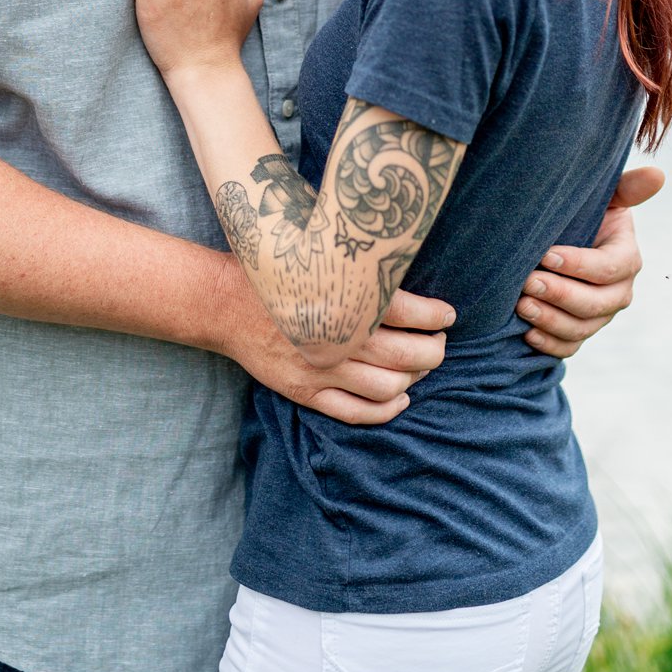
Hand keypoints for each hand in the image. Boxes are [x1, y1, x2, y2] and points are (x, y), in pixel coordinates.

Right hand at [241, 286, 455, 423]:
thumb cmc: (275, 275)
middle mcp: (335, 338)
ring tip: (420, 366)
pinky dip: (387, 409)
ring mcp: (320, 369)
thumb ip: (357, 271)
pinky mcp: (305, 391)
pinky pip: (357, 412)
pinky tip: (400, 397)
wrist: (224, 302)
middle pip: (406, 355)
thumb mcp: (315, 258)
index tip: (446, 315)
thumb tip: (405, 272)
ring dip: (415, 378)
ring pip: (388, 386)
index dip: (436, 316)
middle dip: (433, 350)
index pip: (408, 312)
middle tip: (438, 341)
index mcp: (340, 300)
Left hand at [518, 165, 660, 357]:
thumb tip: (658, 174)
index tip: (546, 255)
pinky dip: (550, 345)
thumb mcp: (601, 198)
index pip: (611, 267)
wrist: (556, 239)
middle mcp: (617, 291)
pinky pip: (569, 348)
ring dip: (551, 320)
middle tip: (527, 282)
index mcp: (626, 258)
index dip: (581, 265)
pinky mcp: (578, 332)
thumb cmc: (580, 213)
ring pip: (582, 328)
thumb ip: (626, 188)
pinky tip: (526, 335)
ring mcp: (598, 316)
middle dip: (562, 294)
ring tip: (521, 305)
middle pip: (598, 303)